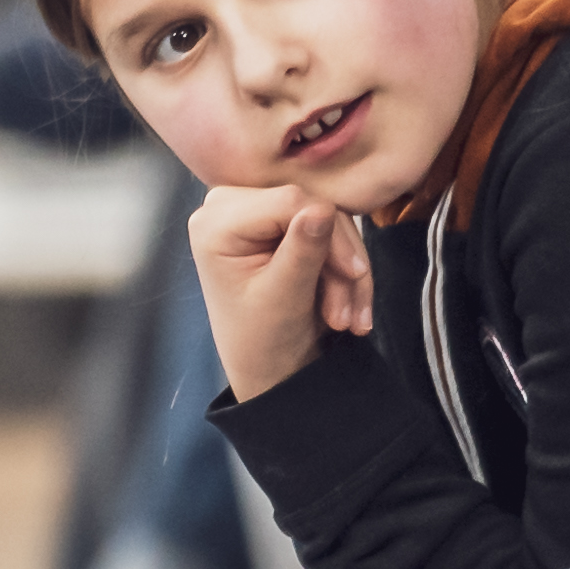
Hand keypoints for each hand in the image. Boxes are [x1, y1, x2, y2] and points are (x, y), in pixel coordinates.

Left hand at [182, 182, 375, 401]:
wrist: (267, 368)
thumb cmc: (261, 341)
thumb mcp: (283, 298)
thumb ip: (301, 251)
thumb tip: (322, 208)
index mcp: (215, 222)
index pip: (289, 200)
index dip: (331, 232)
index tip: (355, 276)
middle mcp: (230, 204)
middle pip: (311, 205)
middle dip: (340, 259)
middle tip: (348, 314)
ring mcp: (257, 209)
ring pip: (328, 219)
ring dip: (347, 272)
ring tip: (347, 320)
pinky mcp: (282, 221)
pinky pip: (330, 229)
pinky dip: (344, 270)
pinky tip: (349, 307)